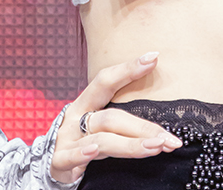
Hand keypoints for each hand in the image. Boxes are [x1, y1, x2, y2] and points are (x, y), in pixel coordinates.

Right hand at [50, 53, 181, 183]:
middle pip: (111, 117)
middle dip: (143, 127)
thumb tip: (161, 120)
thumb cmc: (84, 140)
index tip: (153, 58)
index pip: (106, 80)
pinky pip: (70, 156)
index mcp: (86, 103)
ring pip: (101, 138)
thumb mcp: (100, 124)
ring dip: (130, 144)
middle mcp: (76, 117)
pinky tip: (94, 151)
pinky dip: (82, 153)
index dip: (128, 68)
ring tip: (155, 147)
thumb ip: (123, 120)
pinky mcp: (59, 162)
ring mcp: (67, 139)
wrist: (53, 165)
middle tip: (168, 137)